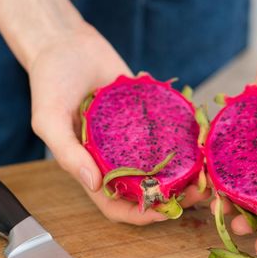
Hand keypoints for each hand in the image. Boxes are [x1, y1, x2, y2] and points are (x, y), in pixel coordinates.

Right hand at [0, 0, 210, 224]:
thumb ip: (68, 153)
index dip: (140, 214)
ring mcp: (132, 136)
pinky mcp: (145, 114)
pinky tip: (201, 137)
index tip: (165, 213)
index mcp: (91, 165)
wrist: (66, 43)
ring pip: (162, 162)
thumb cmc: (49, 83)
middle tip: (200, 190)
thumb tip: (94, 184)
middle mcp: (115, 156)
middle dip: (173, 195)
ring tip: (207, 168)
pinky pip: (167, 130)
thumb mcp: (49, 120)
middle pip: (147, 187)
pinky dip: (184, 137)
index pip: (116, 203)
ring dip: (185, 170)